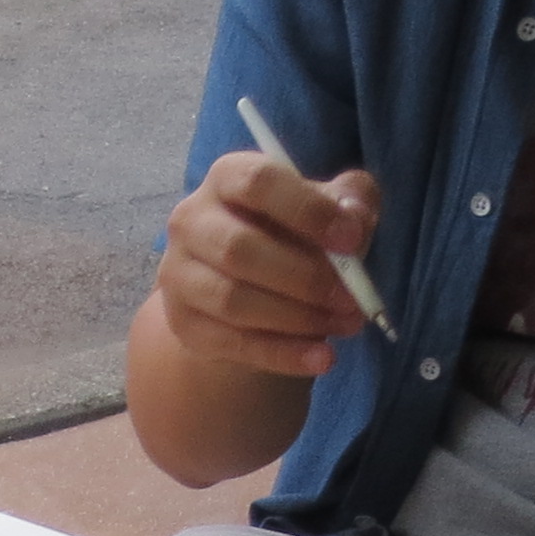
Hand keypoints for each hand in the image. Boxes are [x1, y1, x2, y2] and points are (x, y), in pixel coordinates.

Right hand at [153, 151, 381, 380]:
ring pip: (233, 300)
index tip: (351, 239)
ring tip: (345, 324)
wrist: (248, 287)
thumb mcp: (330, 206)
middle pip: (238, 249)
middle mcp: (191, 220)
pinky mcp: (183, 323)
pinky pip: (232, 343)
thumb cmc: (293, 233)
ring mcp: (179, 274)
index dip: (307, 210)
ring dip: (297, 318)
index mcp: (228, 177)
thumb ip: (351, 201)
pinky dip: (282, 354)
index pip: (258, 183)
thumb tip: (355, 219)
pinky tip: (321, 358)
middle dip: (304, 277)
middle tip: (352, 298)